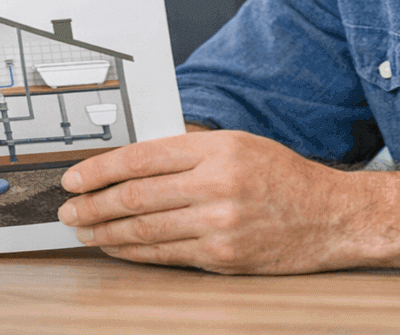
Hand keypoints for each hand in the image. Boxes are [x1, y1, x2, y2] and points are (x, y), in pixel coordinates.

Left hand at [58, 129, 363, 274]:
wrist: (332, 217)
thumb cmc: (282, 176)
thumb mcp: (238, 144)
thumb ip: (188, 150)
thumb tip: (129, 162)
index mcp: (217, 149)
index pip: (141, 158)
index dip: (99, 169)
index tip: (73, 178)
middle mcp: (217, 184)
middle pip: (136, 196)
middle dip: (93, 204)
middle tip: (67, 209)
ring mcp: (220, 224)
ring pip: (145, 229)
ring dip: (106, 231)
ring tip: (83, 230)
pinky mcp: (224, 256)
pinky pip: (166, 255)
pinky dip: (134, 253)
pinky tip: (116, 248)